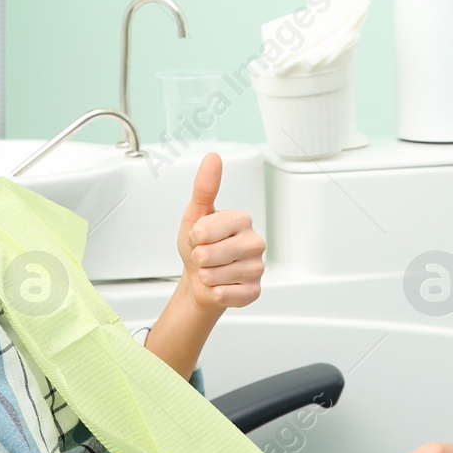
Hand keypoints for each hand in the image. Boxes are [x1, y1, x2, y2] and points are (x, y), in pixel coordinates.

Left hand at [176, 153, 264, 310]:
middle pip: (209, 255)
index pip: (204, 230)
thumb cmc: (199, 245)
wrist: (199, 279)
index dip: (194, 237)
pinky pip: (225, 294)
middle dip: (199, 258)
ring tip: (213, 270)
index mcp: (242, 219)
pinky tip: (221, 285)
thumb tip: (213, 157)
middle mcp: (255, 242)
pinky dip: (215, 292)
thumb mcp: (195, 214)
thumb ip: (204, 187)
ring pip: (215, 276)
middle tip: (206, 256)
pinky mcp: (254, 291)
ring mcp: (257, 268)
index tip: (200, 236)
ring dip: (206, 276)